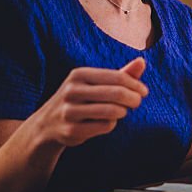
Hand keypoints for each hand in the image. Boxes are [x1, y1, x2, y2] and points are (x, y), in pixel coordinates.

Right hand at [29, 57, 147, 148]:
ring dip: (122, 112)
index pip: (118, 77)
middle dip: (134, 99)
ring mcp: (69, 111)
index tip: (144, 92)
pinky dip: (111, 124)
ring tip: (121, 111)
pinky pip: (104, 126)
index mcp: (79, 74)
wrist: (47, 124)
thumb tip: (142, 61)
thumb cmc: (81, 99)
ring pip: (112, 111)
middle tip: (137, 102)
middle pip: (117, 93)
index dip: (136, 85)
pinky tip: (106, 122)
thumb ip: (121, 74)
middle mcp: (72, 90)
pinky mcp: (71, 130)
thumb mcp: (96, 83)